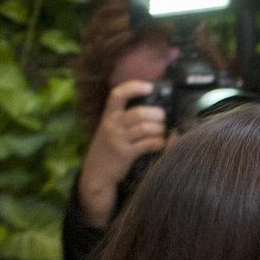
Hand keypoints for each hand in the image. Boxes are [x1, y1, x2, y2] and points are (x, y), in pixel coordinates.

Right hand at [79, 81, 167, 228]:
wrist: (97, 172)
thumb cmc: (109, 147)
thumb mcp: (111, 128)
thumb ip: (126, 118)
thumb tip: (155, 109)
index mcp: (108, 115)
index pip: (118, 94)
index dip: (134, 87)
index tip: (150, 87)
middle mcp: (112, 125)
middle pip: (139, 113)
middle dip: (157, 114)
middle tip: (163, 119)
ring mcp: (118, 139)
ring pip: (146, 128)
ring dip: (160, 130)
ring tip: (162, 132)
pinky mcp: (125, 154)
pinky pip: (148, 144)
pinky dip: (159, 142)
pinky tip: (160, 144)